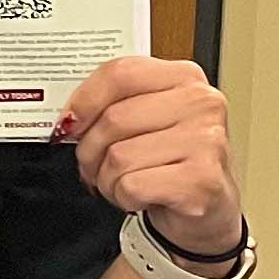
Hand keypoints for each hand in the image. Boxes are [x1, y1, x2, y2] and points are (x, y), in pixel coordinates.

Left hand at [63, 56, 240, 255]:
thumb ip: (111, 104)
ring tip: (127, 181)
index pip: (120, 73)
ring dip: (108, 179)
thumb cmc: (172, 160)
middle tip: (98, 165)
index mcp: (184, 77)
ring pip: (119, 156)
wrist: (209, 206)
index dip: (84, 100)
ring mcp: (205, 141)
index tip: (70, 123)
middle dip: (91, 150)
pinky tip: (142, 197)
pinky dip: (124, 197)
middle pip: (114, 119)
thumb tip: (69, 118)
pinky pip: (131, 185)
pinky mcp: (200, 180)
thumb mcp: (145, 119)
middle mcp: (201, 103)